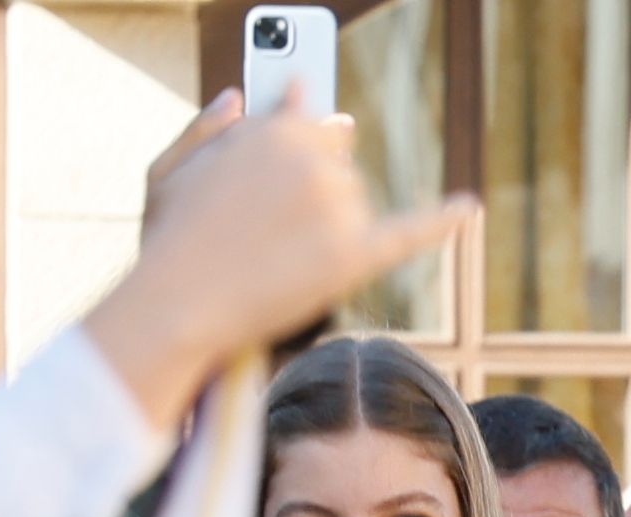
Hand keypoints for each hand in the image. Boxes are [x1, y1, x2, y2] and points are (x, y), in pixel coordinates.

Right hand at [85, 106, 477, 427]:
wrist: (176, 306)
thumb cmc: (164, 244)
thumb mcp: (166, 171)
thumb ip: (207, 128)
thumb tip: (242, 96)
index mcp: (270, 126)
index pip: (310, 121)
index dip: (307, 141)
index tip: (315, 137)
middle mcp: (310, 157)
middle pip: (337, 166)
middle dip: (311, 194)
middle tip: (269, 233)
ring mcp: (336, 205)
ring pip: (355, 207)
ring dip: (327, 231)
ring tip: (274, 262)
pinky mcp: (355, 256)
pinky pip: (411, 231)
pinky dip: (442, 219)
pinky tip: (466, 207)